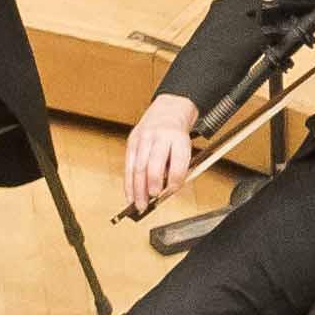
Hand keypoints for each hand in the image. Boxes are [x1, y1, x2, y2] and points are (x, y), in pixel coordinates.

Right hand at [117, 94, 198, 221]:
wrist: (169, 109)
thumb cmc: (178, 134)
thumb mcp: (185, 147)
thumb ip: (179, 168)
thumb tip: (169, 191)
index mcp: (178, 138)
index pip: (176, 161)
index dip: (175, 179)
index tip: (173, 191)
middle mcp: (159, 137)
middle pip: (153, 164)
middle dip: (151, 185)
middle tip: (151, 200)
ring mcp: (143, 138)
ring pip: (138, 167)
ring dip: (137, 188)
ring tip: (139, 204)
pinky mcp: (132, 141)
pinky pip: (128, 165)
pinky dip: (128, 183)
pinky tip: (130, 196)